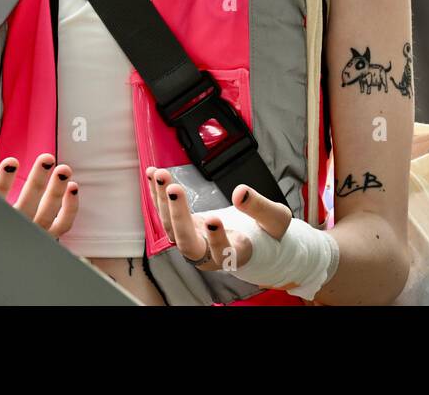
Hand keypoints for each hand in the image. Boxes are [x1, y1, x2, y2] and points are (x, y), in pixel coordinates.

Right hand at [0, 153, 78, 238]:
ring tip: (63, 169)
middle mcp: (4, 233)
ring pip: (45, 218)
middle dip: (37, 184)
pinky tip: (73, 187)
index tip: (12, 161)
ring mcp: (25, 235)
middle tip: (46, 158)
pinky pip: (61, 226)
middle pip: (24, 211)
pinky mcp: (42, 234)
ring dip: (57, 193)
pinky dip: (70, 210)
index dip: (2, 184)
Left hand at [145, 166, 290, 275]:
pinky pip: (166, 213)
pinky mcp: (184, 227)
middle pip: (187, 243)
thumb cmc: (267, 232)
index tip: (214, 219)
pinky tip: (152, 173)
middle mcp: (208, 253)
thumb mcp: (275, 219)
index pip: (223, 252)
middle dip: (178, 215)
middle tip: (175, 189)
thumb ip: (260, 207)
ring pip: (171, 227)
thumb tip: (241, 192)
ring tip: (161, 174)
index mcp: (235, 254)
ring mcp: (193, 240)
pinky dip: (157, 193)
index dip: (217, 238)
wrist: (253, 239)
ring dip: (163, 200)